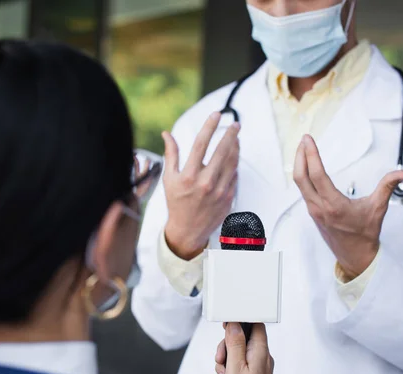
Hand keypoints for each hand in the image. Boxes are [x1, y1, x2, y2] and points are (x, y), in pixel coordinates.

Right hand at [162, 112, 239, 259]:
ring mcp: (219, 191)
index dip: (209, 126)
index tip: (216, 115)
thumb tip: (166, 134)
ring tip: (236, 138)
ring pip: (232, 163)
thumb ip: (171, 155)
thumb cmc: (176, 203)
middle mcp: (205, 182)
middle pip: (222, 151)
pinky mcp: (228, 198)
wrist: (188, 231)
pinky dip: (234, 165)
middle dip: (230, 135)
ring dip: (236, 148)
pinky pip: (234, 176)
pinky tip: (234, 158)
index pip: (201, 144)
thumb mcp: (169, 179)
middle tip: (236, 124)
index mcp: (189, 176)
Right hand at [213, 323, 273, 373]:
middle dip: (226, 350)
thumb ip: (234, 344)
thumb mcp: (235, 368)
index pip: (255, 325)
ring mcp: (255, 370)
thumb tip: (234, 324)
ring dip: (224, 366)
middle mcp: (260, 359)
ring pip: (234, 357)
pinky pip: (234, 370)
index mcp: (260, 352)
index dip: (240, 321)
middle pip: (240, 341)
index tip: (227, 325)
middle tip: (222, 361)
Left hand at [293, 135, 402, 279]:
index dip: (311, 155)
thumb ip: (389, 187)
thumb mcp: (378, 208)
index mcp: (334, 205)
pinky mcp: (312, 211)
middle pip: (301, 177)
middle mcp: (319, 207)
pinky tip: (306, 165)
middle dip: (300, 156)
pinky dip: (302, 174)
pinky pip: (302, 189)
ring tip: (303, 148)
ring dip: (299, 164)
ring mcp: (313, 210)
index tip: (309, 139)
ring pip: (299, 183)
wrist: (354, 255)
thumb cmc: (365, 234)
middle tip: (304, 139)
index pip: (317, 175)